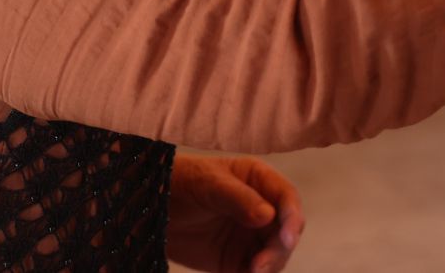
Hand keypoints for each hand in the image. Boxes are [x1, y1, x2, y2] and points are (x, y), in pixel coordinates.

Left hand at [166, 155, 304, 272]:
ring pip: (275, 255)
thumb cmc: (182, 182)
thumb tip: (269, 216)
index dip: (292, 217)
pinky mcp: (236, 262)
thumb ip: (239, 198)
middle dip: (280, 248)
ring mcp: (251, 237)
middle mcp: (262, 209)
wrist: (152, 209)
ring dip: (270, 266)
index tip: (287, 237)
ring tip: (254, 272)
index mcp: (260, 181)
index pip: (287, 198)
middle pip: (286, 231)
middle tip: (261, 264)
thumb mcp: (209, 184)